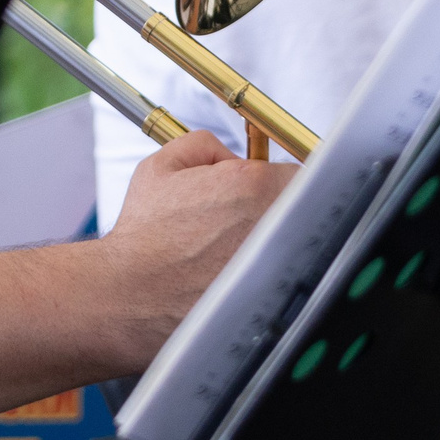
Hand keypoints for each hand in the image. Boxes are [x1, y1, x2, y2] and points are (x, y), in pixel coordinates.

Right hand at [94, 129, 292, 366]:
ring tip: (238, 247)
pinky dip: (272, 272)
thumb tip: (230, 154)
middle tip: (250, 217)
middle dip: (283, 207)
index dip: (278, 179)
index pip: (296, 172)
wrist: (133, 292)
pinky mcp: (275, 295)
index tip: (266, 187)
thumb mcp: (161, 167)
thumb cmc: (145, 236)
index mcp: (250, 185)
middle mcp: (272, 222)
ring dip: (280, 239)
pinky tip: (237, 272)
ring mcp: (277, 263)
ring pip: (301, 242)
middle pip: (307, 206)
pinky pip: (288, 275)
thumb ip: (203, 144)